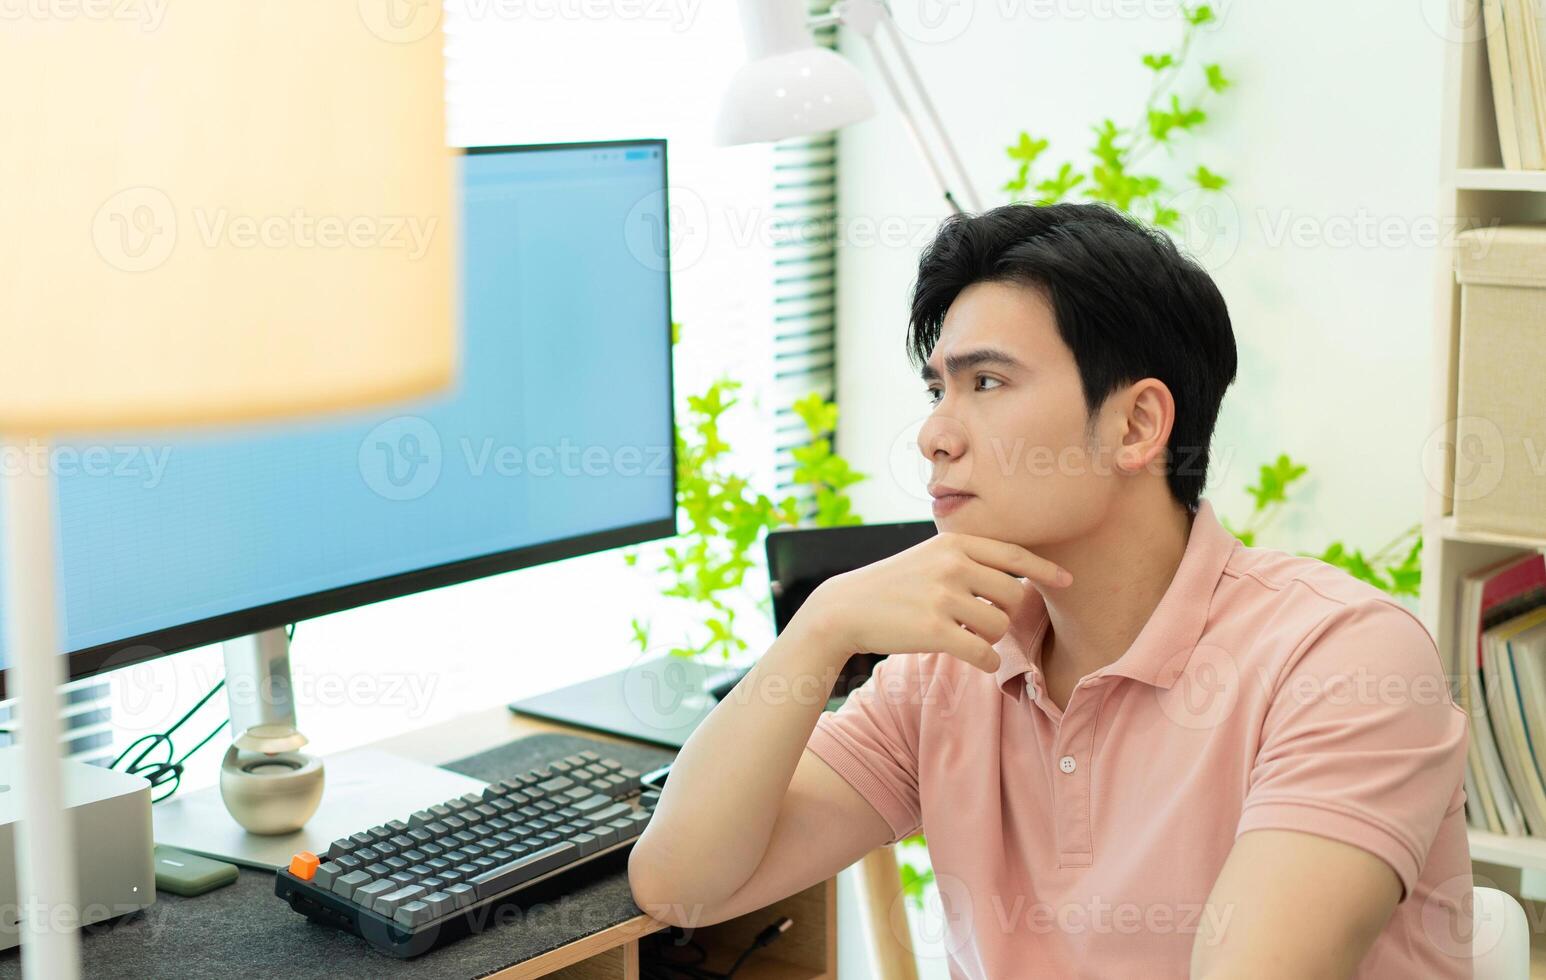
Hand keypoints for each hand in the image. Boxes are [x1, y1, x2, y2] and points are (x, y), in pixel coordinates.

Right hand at [796, 532, 1072, 673]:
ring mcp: (942, 597)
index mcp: (954, 543)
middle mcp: (952, 565)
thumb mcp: (928, 557)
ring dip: (992, 639)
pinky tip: (976, 661)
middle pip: (1014, 595)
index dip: (1045, 569)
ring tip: (969, 639)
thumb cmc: (892, 585)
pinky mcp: (933, 630)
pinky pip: (984, 653)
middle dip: (1008, 614)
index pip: (1014, 555)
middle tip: (986, 623)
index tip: (1067, 580)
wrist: (845, 608)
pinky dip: (986, 661)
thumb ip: (966, 559)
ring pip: (1000, 626)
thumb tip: (1016, 575)